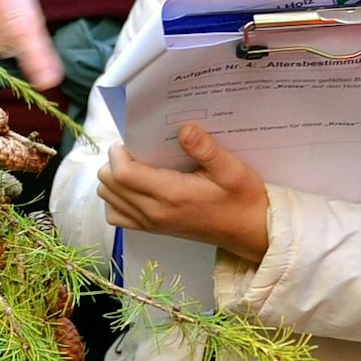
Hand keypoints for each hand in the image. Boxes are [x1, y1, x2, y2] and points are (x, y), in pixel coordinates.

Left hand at [96, 123, 269, 262]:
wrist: (251, 231)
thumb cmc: (243, 198)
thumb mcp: (233, 169)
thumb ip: (206, 149)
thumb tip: (184, 128)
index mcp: (171, 195)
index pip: (121, 173)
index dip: (118, 153)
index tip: (132, 142)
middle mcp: (155, 212)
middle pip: (108, 184)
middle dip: (114, 162)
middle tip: (136, 151)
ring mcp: (151, 223)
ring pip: (108, 199)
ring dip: (114, 180)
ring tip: (136, 166)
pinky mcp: (152, 229)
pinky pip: (117, 216)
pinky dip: (117, 200)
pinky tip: (135, 187)